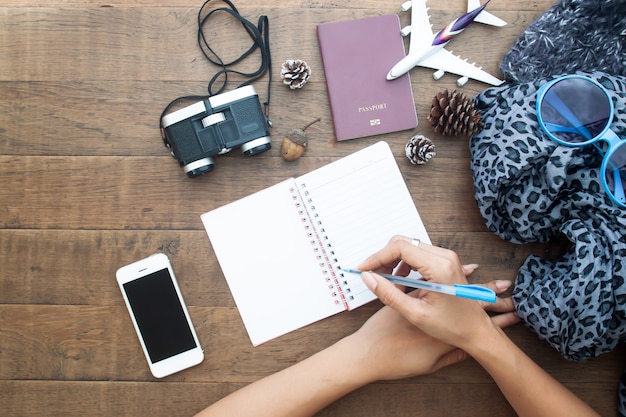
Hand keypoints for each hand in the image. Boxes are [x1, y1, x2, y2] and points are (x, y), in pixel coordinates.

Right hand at [357, 236, 518, 351]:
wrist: (475, 330)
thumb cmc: (451, 326)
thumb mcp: (415, 313)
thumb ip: (389, 294)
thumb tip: (368, 278)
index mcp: (439, 267)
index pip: (400, 248)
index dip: (377, 257)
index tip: (363, 268)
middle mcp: (444, 257)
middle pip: (403, 243)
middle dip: (383, 257)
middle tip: (372, 275)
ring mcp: (446, 257)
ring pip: (409, 246)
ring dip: (392, 260)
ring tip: (385, 280)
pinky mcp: (444, 261)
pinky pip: (417, 253)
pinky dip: (403, 263)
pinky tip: (399, 281)